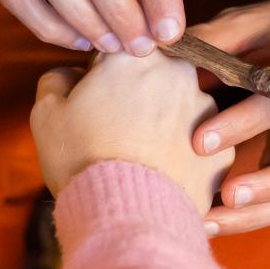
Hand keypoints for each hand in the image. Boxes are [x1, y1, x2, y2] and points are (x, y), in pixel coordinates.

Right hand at [31, 51, 234, 213]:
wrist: (125, 217)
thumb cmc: (81, 160)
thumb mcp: (47, 113)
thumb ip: (58, 80)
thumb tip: (72, 75)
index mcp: (135, 55)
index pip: (117, 50)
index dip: (101, 77)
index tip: (94, 104)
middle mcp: (179, 73)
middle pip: (155, 78)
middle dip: (138, 98)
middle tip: (116, 134)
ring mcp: (207, 112)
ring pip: (181, 111)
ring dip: (164, 126)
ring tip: (139, 160)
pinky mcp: (222, 150)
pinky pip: (200, 147)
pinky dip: (184, 158)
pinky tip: (161, 177)